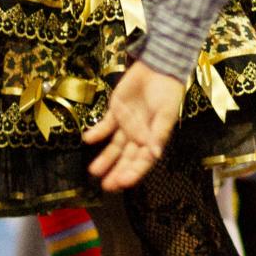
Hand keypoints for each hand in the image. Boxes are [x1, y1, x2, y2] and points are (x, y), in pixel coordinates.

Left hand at [82, 61, 185, 191]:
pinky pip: (105, 125)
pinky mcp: (116, 111)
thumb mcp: (166, 114)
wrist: (158, 68)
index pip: (143, 161)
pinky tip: (88, 139)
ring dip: (104, 158)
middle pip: (126, 157)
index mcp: (153, 139)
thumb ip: (158, 134)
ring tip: (93, 171)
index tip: (122, 183)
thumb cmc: (168, 93)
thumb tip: (154, 155)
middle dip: (117, 171)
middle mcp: (139, 135)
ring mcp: (126, 124)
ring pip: (114, 146)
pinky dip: (97, 132)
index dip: (133, 172)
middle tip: (106, 186)